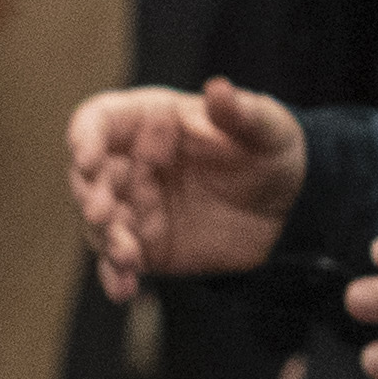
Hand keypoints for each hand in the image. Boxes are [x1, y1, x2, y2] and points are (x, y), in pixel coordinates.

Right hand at [68, 76, 306, 296]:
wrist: (291, 209)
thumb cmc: (273, 152)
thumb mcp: (268, 129)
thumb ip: (241, 113)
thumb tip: (218, 89)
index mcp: (152, 120)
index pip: (100, 120)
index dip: (85, 136)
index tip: (86, 157)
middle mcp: (134, 162)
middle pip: (89, 176)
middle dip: (89, 195)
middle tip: (102, 214)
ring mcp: (136, 206)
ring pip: (99, 222)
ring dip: (105, 239)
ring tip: (127, 256)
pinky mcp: (146, 245)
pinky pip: (118, 260)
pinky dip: (115, 275)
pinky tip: (124, 289)